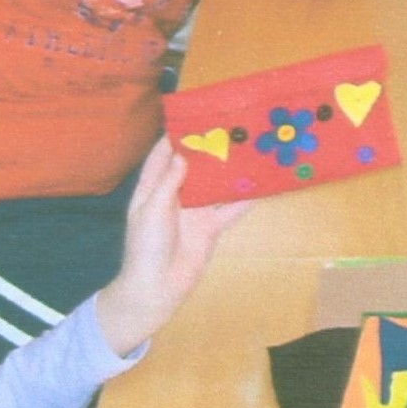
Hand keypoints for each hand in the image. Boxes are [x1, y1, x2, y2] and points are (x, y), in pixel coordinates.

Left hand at [93, 135, 251, 358]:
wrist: (156, 289)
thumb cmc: (146, 247)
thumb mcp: (153, 210)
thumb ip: (169, 183)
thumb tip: (183, 154)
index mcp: (153, 190)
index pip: (162, 157)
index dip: (174, 138)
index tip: (192, 118)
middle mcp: (175, 197)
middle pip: (192, 168)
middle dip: (207, 150)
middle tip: (228, 127)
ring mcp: (194, 212)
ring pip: (214, 186)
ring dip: (228, 171)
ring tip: (247, 149)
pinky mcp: (210, 228)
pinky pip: (229, 210)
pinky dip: (243, 199)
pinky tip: (260, 185)